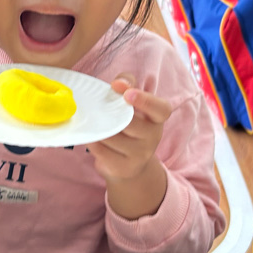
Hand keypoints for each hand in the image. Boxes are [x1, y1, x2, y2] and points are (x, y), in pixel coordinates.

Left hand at [88, 75, 171, 218]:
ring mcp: (140, 155)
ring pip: (112, 136)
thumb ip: (127, 84)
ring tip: (92, 123)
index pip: (161, 109)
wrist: (127, 163)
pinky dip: (92, 142)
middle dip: (110, 115)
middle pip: (128, 122)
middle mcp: (154, 137)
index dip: (146, 100)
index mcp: (157, 118)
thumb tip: (118, 83)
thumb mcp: (131, 101)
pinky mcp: (124, 168)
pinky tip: (91, 137)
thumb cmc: (128, 123)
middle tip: (96, 109)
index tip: (127, 94)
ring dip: (98, 127)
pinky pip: (101, 151)